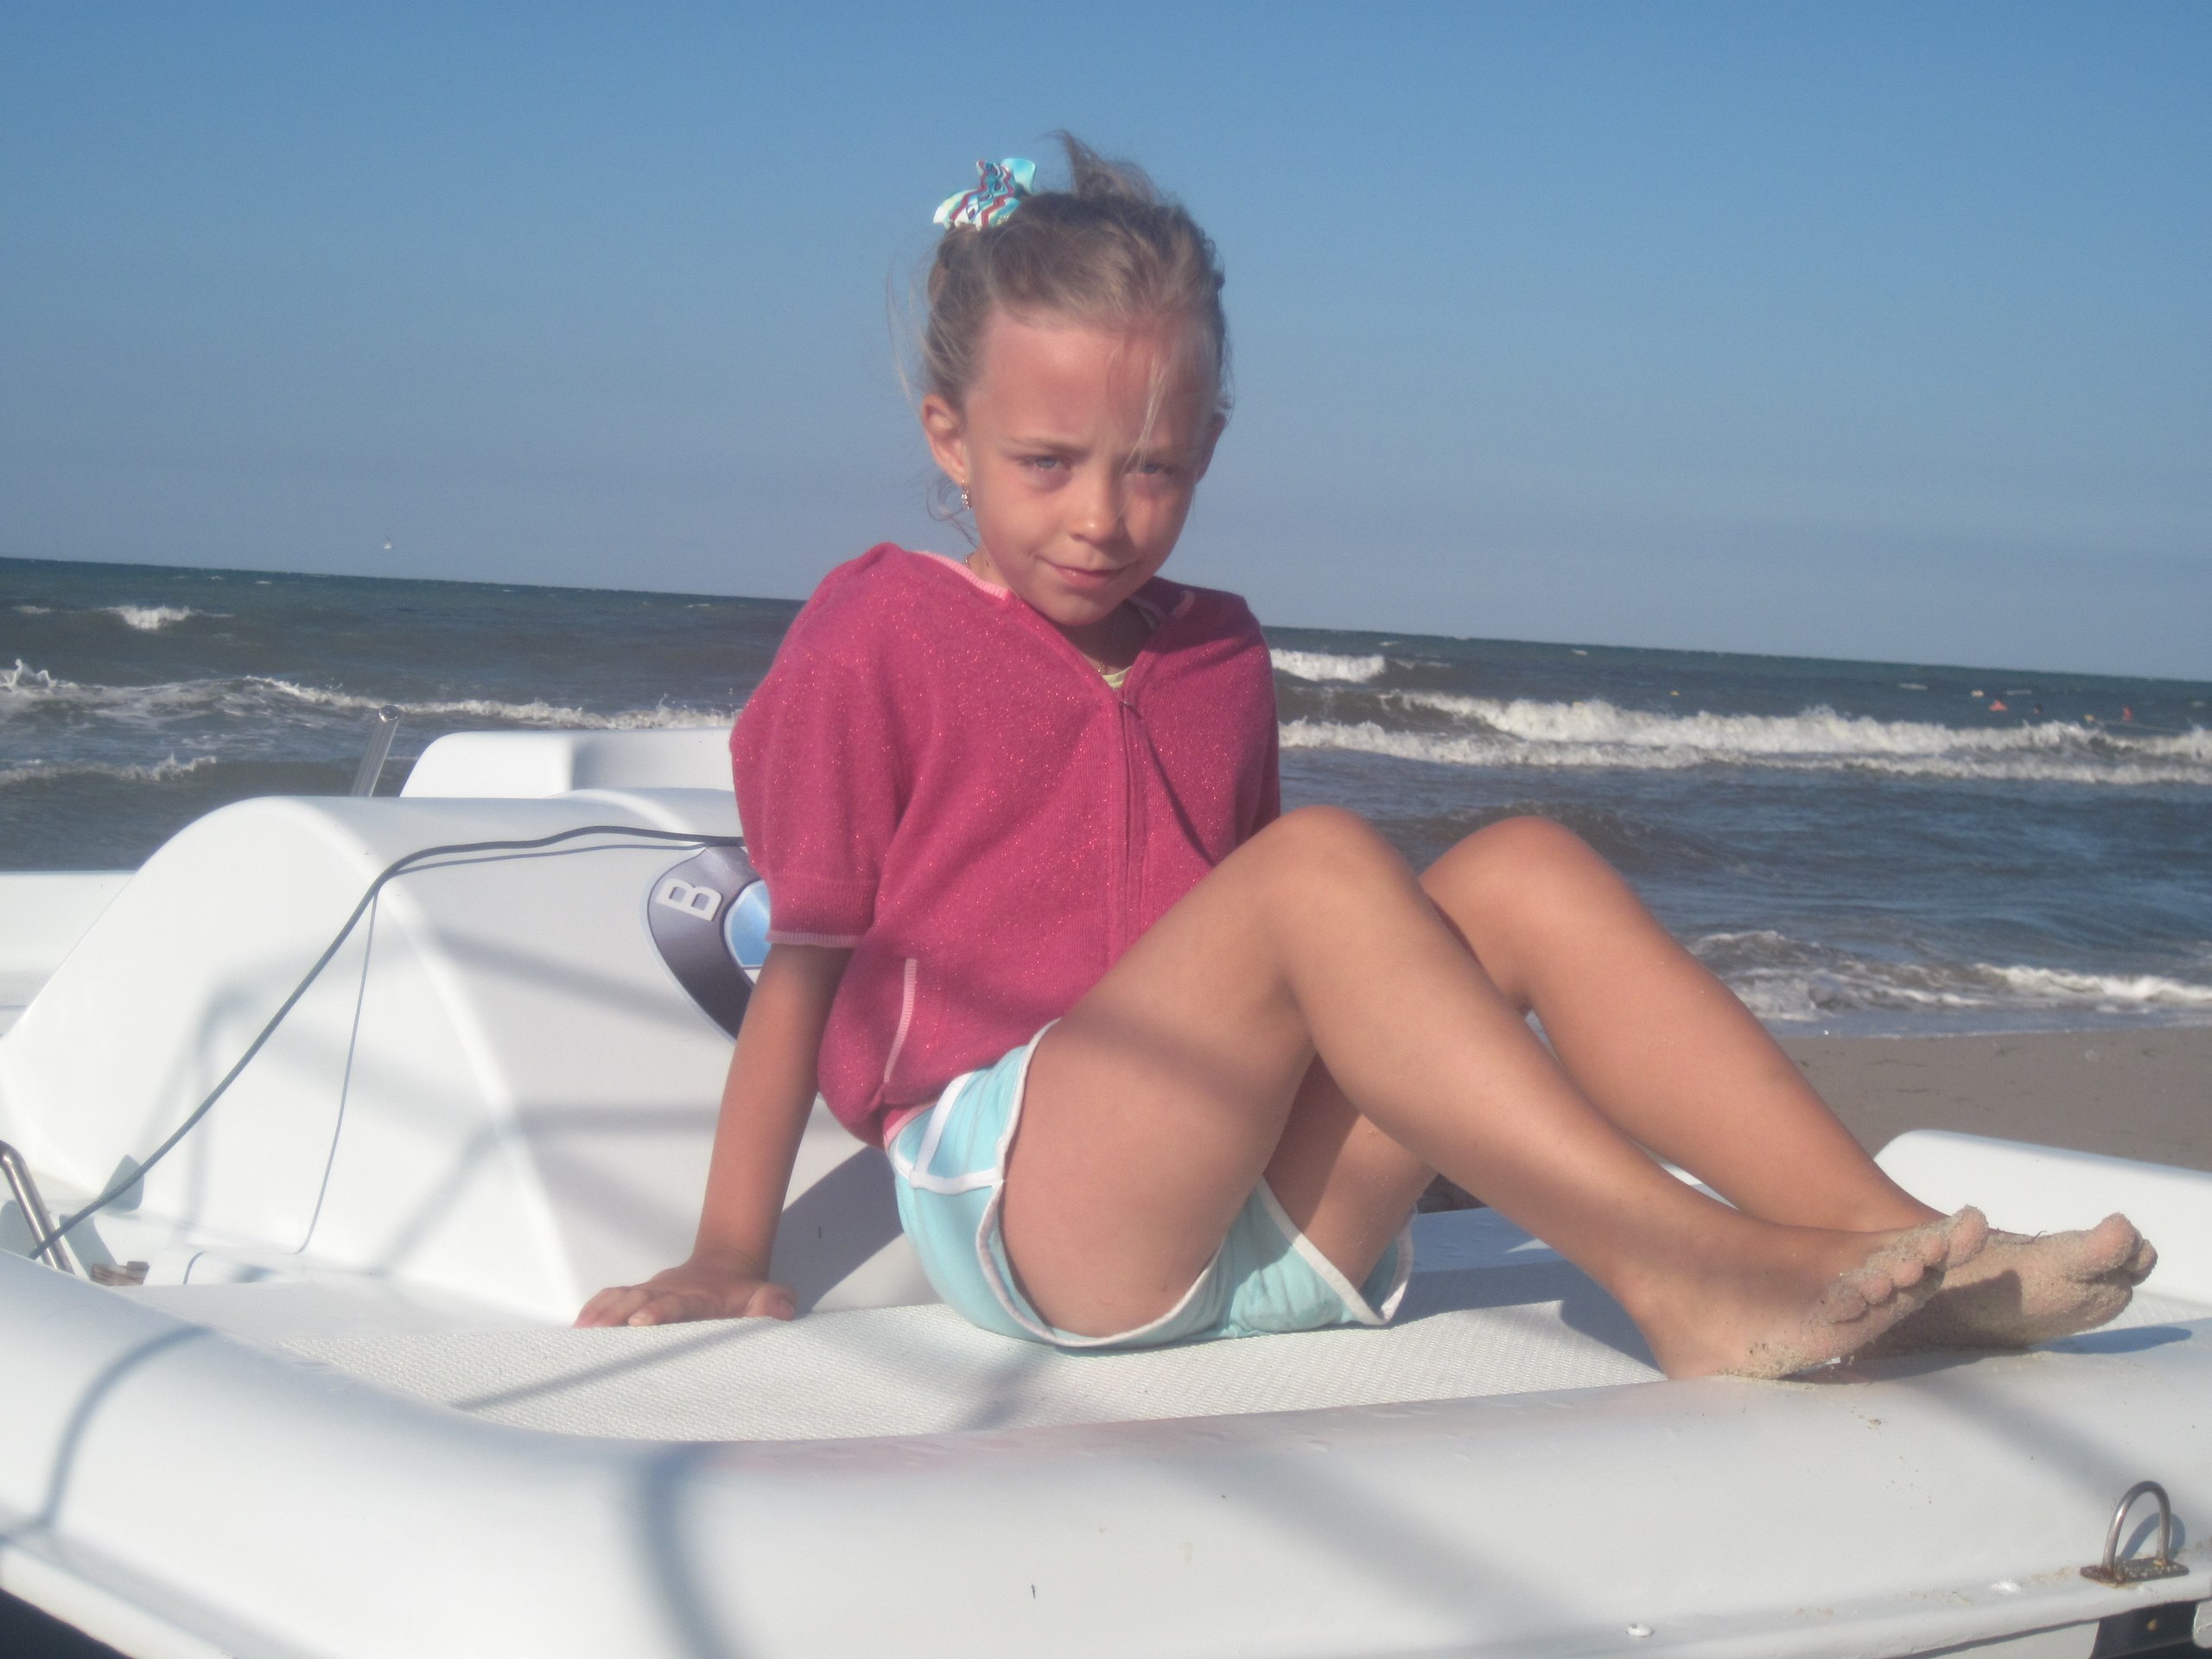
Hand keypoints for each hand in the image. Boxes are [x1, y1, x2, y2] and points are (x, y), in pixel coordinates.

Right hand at [574, 1254, 796, 1327]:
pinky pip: (615, 1296)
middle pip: (639, 1300)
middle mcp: (670, 1290)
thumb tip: (785, 1309)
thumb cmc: (742, 1291)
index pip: (676, 1304)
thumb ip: (775, 1303)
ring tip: (579, 1333)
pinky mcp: (641, 1294)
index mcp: (698, 1297)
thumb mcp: (764, 1296)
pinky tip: (579, 1326)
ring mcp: (653, 1290)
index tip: (639, 1323)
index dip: (658, 1313)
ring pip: (623, 1297)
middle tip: (595, 1333)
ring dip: (601, 1313)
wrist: (726, 1264)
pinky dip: (596, 1306)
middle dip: (617, 1316)